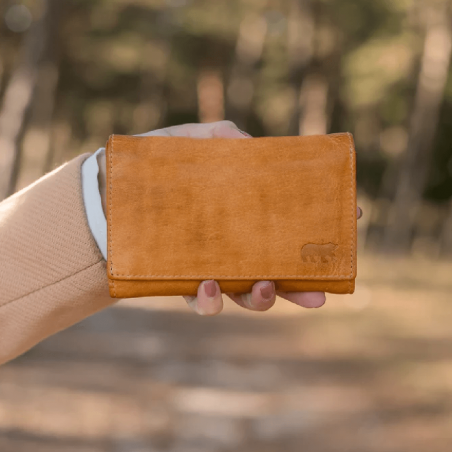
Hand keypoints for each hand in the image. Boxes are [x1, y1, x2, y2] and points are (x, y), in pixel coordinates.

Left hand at [97, 120, 362, 314]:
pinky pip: (203, 302)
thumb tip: (253, 146)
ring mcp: (210, 266)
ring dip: (263, 299)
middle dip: (301, 286)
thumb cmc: (154, 166)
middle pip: (277, 272)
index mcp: (242, 215)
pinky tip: (209, 287)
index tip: (350, 220)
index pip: (288, 226)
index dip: (319, 229)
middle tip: (318, 291)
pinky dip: (211, 301)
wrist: (106, 191)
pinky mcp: (180, 281)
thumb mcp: (191, 140)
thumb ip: (224, 137)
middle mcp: (232, 246)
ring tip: (265, 288)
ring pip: (247, 295)